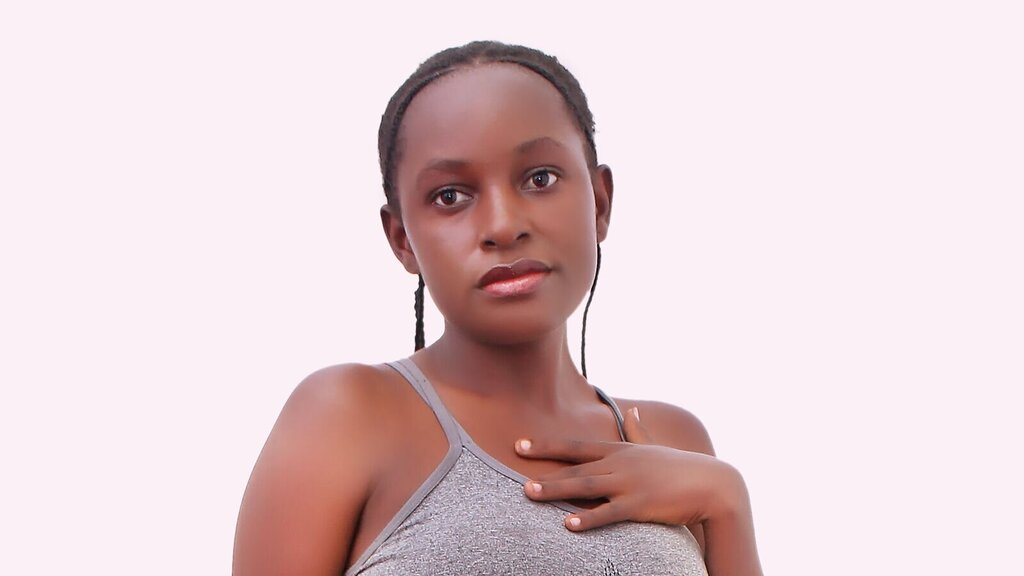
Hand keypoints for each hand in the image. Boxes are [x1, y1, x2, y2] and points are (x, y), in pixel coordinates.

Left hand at [515, 407, 746, 531]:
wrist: (711, 484)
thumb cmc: (680, 468)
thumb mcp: (655, 445)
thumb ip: (639, 430)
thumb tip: (634, 409)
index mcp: (620, 451)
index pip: (576, 446)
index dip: (547, 445)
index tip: (520, 444)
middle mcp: (620, 464)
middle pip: (574, 467)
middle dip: (544, 469)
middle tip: (515, 472)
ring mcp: (629, 483)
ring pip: (584, 486)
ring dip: (555, 489)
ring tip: (529, 493)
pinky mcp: (640, 505)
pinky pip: (608, 513)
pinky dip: (588, 519)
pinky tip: (568, 525)